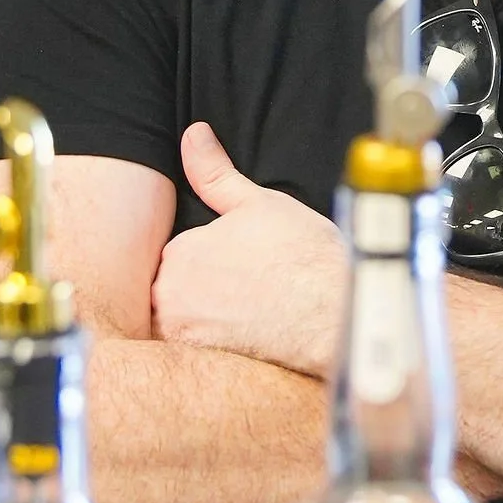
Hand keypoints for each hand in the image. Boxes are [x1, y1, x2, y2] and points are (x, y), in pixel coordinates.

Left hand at [153, 125, 345, 377]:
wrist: (334, 315)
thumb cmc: (303, 257)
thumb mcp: (258, 203)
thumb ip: (214, 173)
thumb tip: (193, 135)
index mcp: (178, 253)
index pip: (179, 256)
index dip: (213, 260)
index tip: (244, 266)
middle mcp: (168, 297)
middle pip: (175, 292)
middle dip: (203, 292)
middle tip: (249, 292)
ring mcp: (182, 335)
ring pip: (184, 322)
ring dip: (206, 321)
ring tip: (250, 316)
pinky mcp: (200, 368)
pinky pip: (196, 355)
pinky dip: (216, 347)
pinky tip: (248, 339)